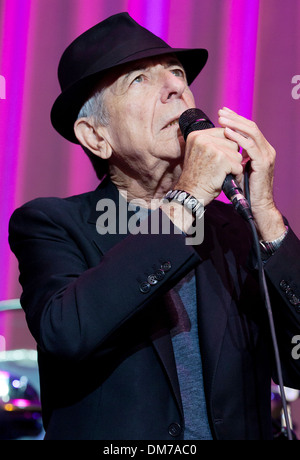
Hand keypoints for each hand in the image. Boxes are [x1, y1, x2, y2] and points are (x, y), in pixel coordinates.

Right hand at [176, 126, 242, 205]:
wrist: (191, 193)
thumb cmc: (197, 176)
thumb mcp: (200, 152)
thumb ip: (212, 142)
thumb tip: (233, 132)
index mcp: (197, 135)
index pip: (224, 132)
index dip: (226, 147)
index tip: (217, 158)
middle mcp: (203, 139)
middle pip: (232, 142)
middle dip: (230, 156)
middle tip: (217, 167)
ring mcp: (212, 148)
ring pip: (237, 153)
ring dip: (233, 165)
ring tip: (220, 173)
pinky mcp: (221, 159)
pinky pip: (238, 165)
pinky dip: (234, 174)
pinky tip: (223, 178)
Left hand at [218, 107, 285, 239]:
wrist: (257, 206)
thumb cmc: (246, 190)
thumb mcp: (239, 168)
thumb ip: (234, 157)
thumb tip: (219, 146)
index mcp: (261, 150)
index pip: (249, 129)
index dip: (236, 120)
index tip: (223, 114)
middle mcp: (267, 150)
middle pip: (251, 127)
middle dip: (235, 118)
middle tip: (221, 112)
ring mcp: (266, 155)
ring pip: (252, 133)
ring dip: (235, 124)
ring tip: (222, 119)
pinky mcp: (263, 163)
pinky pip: (250, 146)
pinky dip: (238, 138)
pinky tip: (227, 133)